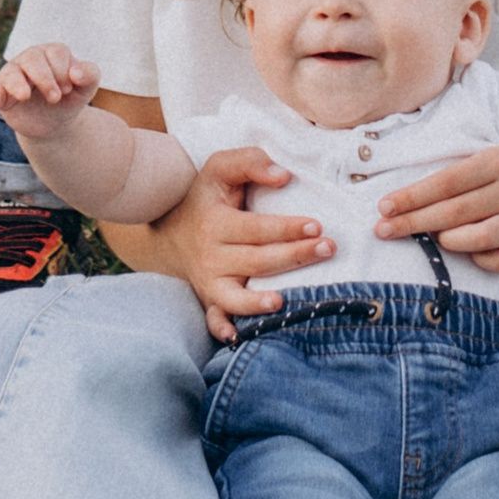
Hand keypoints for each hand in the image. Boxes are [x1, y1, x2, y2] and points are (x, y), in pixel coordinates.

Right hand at [0, 43, 96, 142]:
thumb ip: (89, 75)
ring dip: (18, 84)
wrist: (55, 122)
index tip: (68, 89)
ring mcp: (13, 75)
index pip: (56, 52)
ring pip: (11, 72)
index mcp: (52, 53)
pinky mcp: (1, 94)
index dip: (63, 70)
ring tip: (25, 96)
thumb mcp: (86, 88)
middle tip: (55, 98)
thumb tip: (76, 72)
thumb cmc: (70, 97)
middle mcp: (30, 59)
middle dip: (45, 78)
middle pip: (32, 58)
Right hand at [148, 144, 330, 342]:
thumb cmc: (206, 196)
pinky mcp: (209, 299)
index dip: (287, 227)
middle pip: (257, 261)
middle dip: (294, 256)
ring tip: (283, 302)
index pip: (257, 228)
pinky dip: (222, 329)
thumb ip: (251, 162)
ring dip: (257, 302)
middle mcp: (211, 255)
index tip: (317, 225)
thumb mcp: (220, 167)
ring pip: (234, 296)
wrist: (170, 230)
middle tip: (328, 248)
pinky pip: (213, 319)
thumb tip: (283, 177)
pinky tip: (237, 336)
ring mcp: (209, 281)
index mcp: (216, 223)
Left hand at [374, 148, 498, 281]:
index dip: (411, 197)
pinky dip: (478, 259)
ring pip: (478, 239)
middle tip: (383, 231)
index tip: (383, 208)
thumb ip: (450, 181)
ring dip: (448, 242)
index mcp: (496, 162)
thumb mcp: (483, 164)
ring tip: (435, 240)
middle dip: (414, 223)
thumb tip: (401, 205)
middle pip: (455, 212)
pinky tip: (468, 252)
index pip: (445, 182)